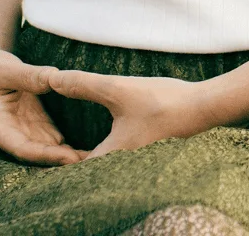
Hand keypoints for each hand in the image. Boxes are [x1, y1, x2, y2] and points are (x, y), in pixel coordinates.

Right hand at [0, 47, 87, 166]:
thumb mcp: (4, 68)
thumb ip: (28, 75)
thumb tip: (55, 78)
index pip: (20, 147)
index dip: (44, 155)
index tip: (67, 157)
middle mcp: (9, 133)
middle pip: (36, 154)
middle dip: (60, 160)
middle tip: (90, 164)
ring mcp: (22, 129)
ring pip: (47, 149)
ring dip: (68, 156)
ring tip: (96, 160)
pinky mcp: (33, 122)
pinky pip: (53, 137)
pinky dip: (68, 144)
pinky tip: (89, 149)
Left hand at [47, 69, 212, 158]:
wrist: (204, 107)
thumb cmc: (162, 101)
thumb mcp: (117, 89)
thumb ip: (83, 85)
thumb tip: (52, 80)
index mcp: (113, 156)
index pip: (76, 168)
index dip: (58, 158)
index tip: (45, 145)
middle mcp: (125, 166)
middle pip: (90, 167)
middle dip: (72, 156)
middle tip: (53, 141)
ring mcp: (138, 161)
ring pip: (105, 162)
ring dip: (90, 152)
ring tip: (73, 140)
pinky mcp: (148, 152)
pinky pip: (120, 156)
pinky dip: (108, 147)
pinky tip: (108, 132)